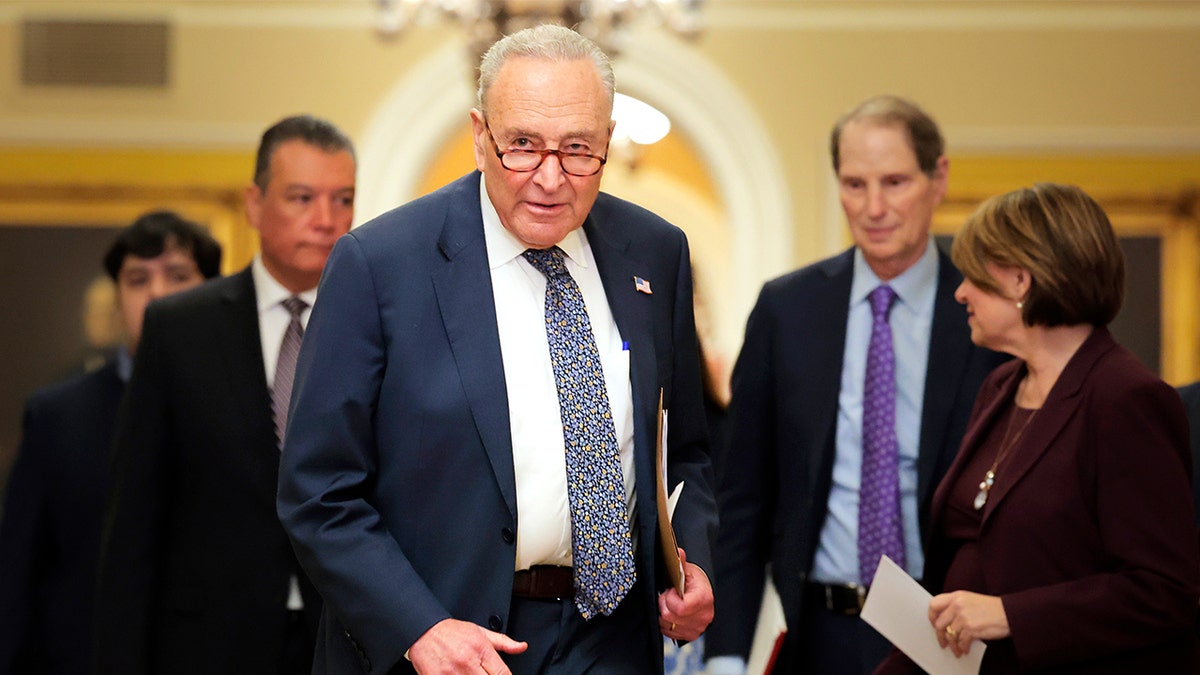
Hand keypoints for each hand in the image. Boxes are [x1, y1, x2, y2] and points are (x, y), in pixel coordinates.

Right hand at [409, 618, 526, 673]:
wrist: (423, 630)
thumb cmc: (452, 632)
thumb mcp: (480, 632)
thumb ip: (504, 642)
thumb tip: (522, 647)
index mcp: (481, 649)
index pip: (502, 674)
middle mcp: (467, 662)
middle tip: (484, 674)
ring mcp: (452, 673)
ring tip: (473, 674)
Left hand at [657, 548, 714, 640]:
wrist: (705, 596)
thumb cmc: (696, 583)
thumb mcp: (689, 570)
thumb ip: (681, 563)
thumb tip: (677, 552)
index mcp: (704, 599)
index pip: (680, 608)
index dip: (669, 599)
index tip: (670, 590)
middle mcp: (703, 617)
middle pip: (669, 617)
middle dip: (664, 604)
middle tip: (669, 595)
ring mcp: (697, 628)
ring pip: (667, 626)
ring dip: (664, 614)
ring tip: (671, 603)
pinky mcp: (690, 636)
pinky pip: (668, 633)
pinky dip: (666, 623)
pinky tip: (672, 613)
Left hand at [929, 591, 1009, 657]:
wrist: (1010, 612)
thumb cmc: (992, 608)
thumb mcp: (971, 600)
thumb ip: (956, 606)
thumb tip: (944, 621)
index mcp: (957, 596)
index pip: (934, 604)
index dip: (932, 617)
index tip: (934, 624)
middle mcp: (958, 605)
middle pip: (939, 623)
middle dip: (940, 636)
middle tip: (943, 642)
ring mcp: (964, 616)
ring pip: (950, 635)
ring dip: (953, 645)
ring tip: (956, 650)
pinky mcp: (972, 628)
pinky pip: (961, 641)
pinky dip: (962, 647)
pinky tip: (965, 649)